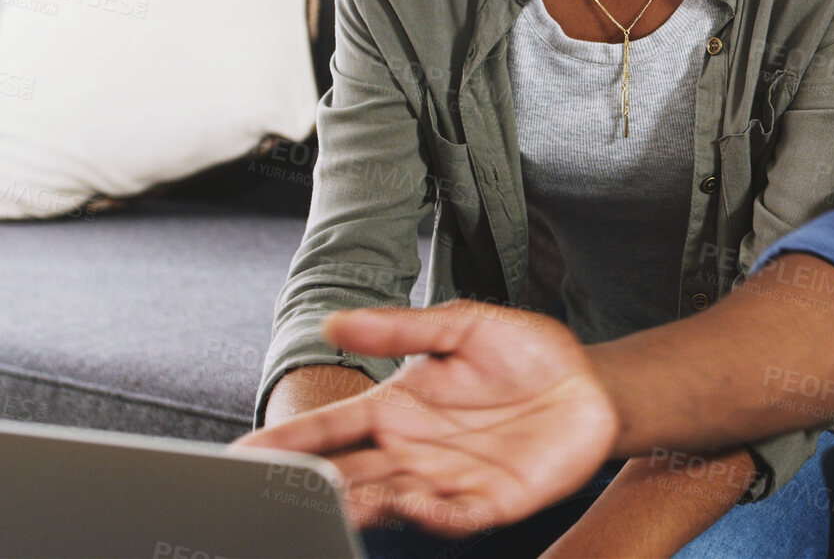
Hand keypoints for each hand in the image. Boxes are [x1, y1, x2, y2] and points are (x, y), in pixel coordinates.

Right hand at [232, 300, 619, 537]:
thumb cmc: (524, 352)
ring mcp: (446, 479)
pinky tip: (408, 504)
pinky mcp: (488, 501)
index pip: (329, 430)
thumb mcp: (463, 325)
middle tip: (267, 490)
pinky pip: (450, 517)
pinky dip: (427, 515)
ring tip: (332, 498)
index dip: (285, 443)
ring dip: (359, 504)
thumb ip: (401, 329)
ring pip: (387, 502)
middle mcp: (410, 451)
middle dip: (307, 485)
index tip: (240, 454)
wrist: (587, 382)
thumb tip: (335, 321)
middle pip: (346, 475)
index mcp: (395, 409)